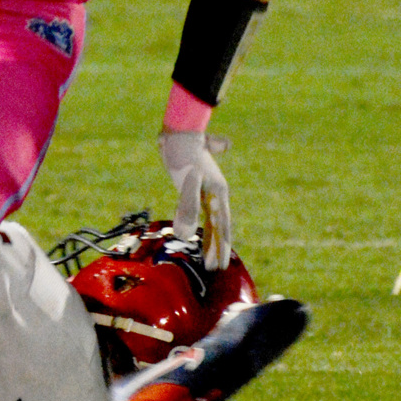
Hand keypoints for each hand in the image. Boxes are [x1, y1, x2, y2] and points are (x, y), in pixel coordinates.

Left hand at [158, 129, 231, 269]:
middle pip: (219, 225)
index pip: (222, 225)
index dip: (221, 246)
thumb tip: (185, 234)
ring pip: (212, 220)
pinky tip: (195, 234)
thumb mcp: (185, 180)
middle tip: (215, 269)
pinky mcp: (196, 188)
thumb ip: (187, 206)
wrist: (178, 131)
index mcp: (218, 192)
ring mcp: (207, 190)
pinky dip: (200, 225)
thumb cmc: (182, 153)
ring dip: (210, 239)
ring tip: (206, 259)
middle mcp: (216, 193)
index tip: (220, 264)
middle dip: (217, 248)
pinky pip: (201, 211)